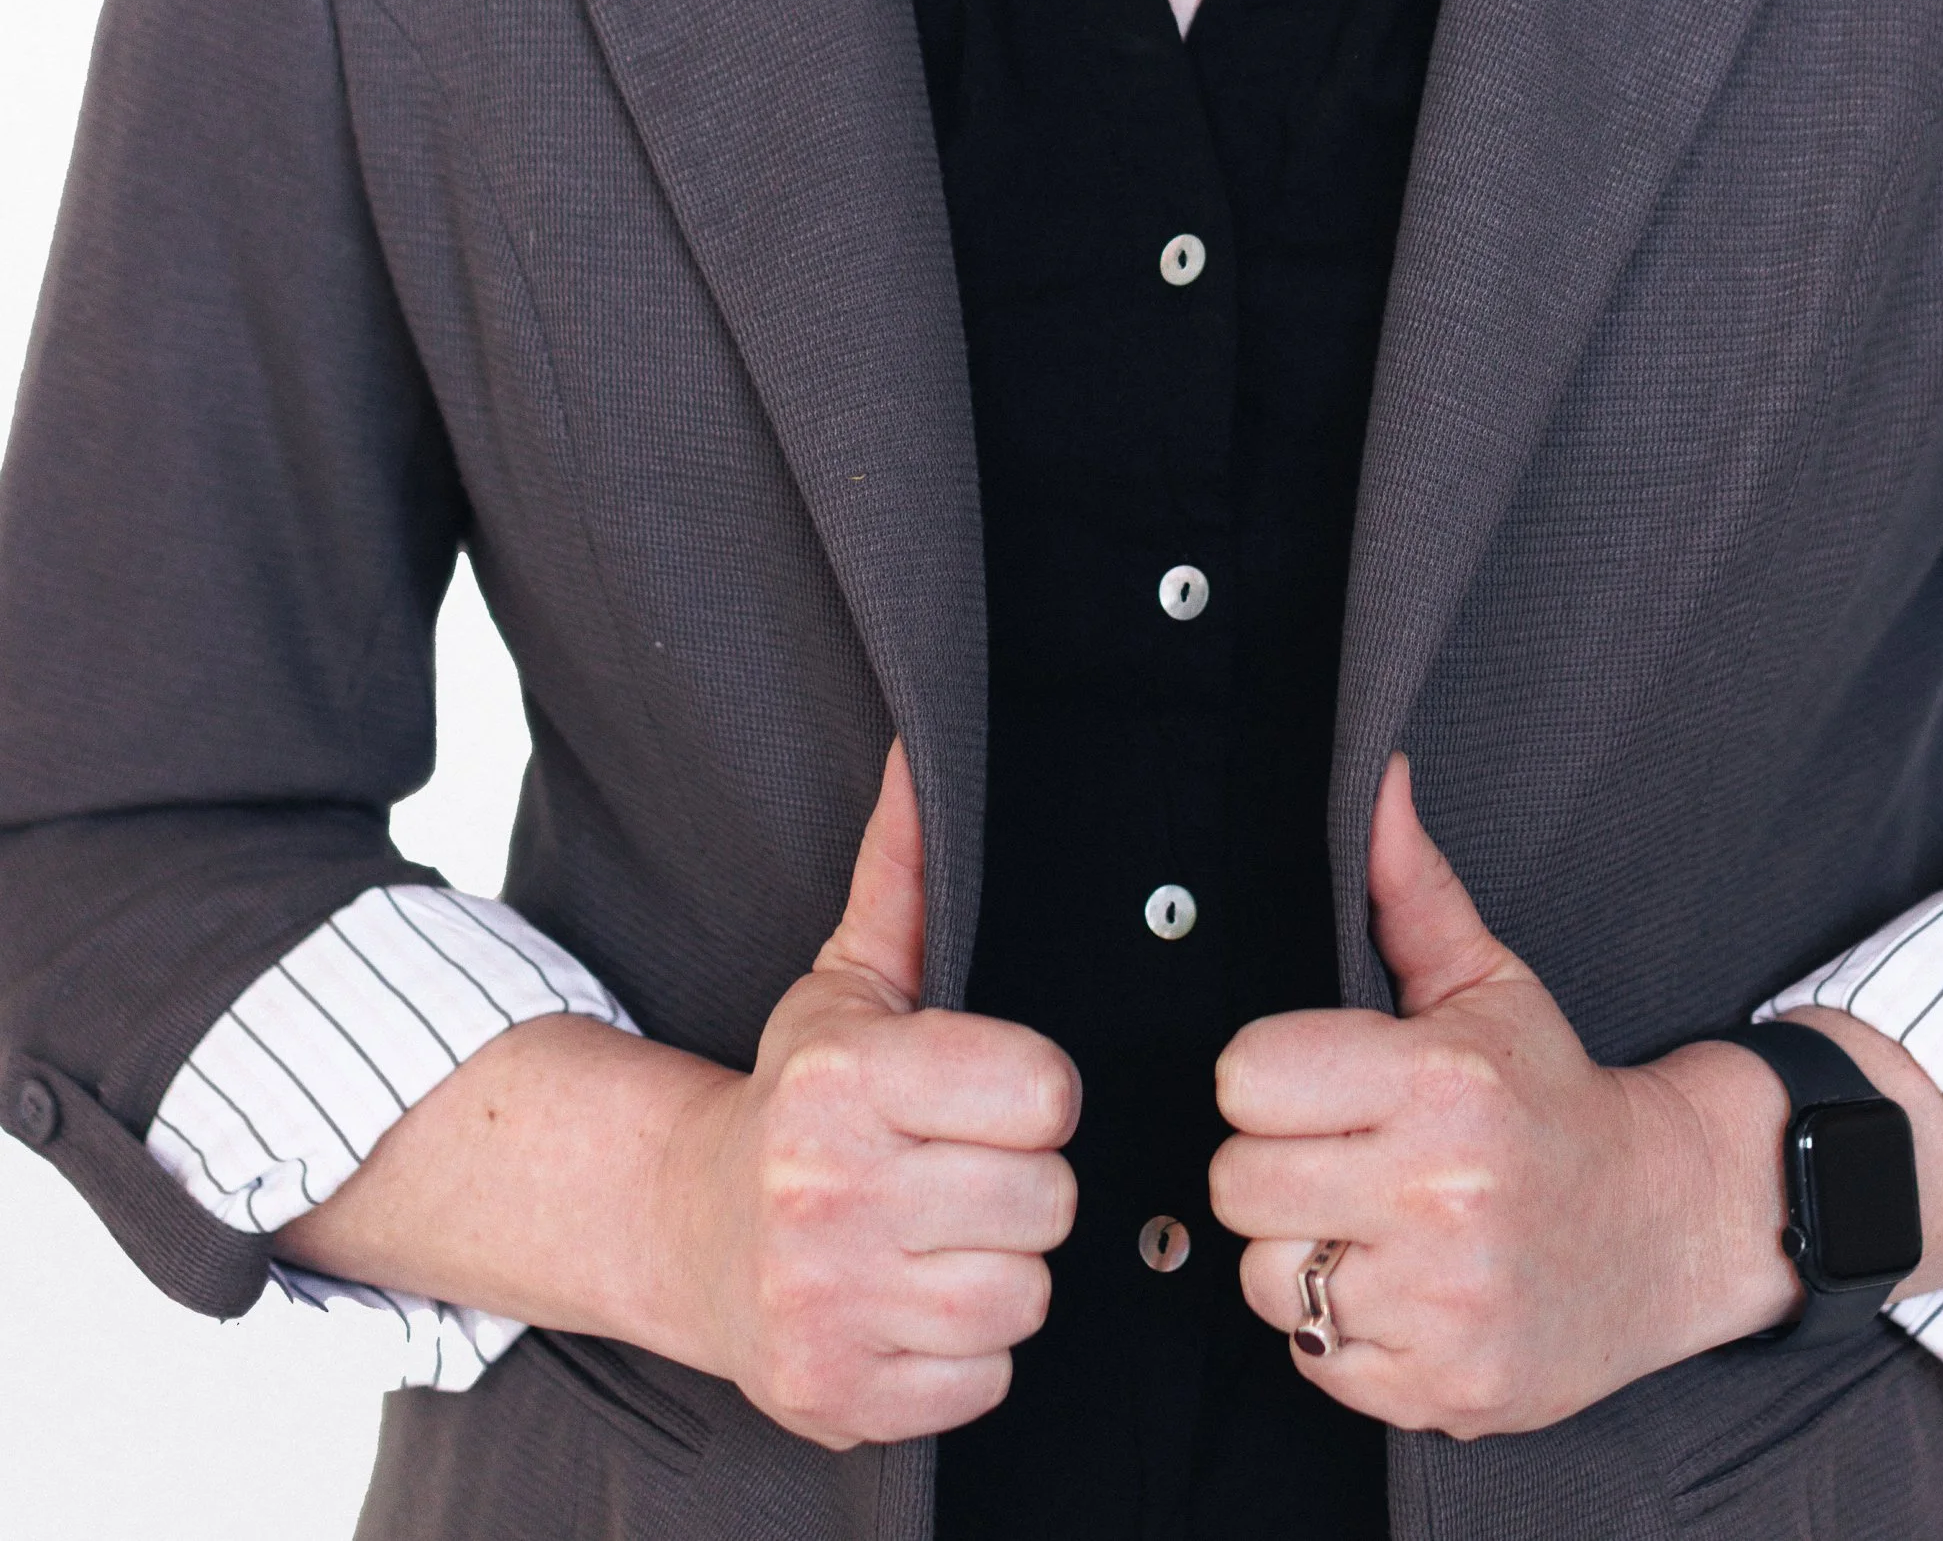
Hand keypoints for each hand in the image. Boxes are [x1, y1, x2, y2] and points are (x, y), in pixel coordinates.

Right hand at [658, 741, 1080, 1447]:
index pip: (1043, 1092)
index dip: (1034, 1095)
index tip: (993, 1096)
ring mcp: (827, 1305)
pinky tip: (914, 1305)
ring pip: (1023, 1297)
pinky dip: (964, 1357)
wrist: (690, 1233)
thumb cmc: (799, 1101)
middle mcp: (827, 1195)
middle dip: (1020, 1189)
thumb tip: (921, 748)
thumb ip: (906, 874)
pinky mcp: (836, 1398)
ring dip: (997, 1274)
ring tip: (940, 1238)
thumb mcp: (849, 982)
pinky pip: (985, 1382)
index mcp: (844, 1083)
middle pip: (1046, 1202)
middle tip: (961, 1173)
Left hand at [1209, 756, 1795, 1436]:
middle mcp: (1443, 1197)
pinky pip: (1312, 1360)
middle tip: (1341, 1155)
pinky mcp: (1445, 1389)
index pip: (1245, 1078)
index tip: (1315, 1084)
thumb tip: (1380, 785)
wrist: (1669, 1227)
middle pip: (1237, 1183)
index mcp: (1441, 1085)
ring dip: (1301, 1256)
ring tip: (1370, 1225)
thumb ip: (1411, 889)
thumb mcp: (1490, 984)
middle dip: (1276, 1165)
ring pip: (1264, 1280)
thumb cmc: (1555, 1097)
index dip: (1268, 1079)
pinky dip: (1340, 1332)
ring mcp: (1445, 1303)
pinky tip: (1400, 1286)